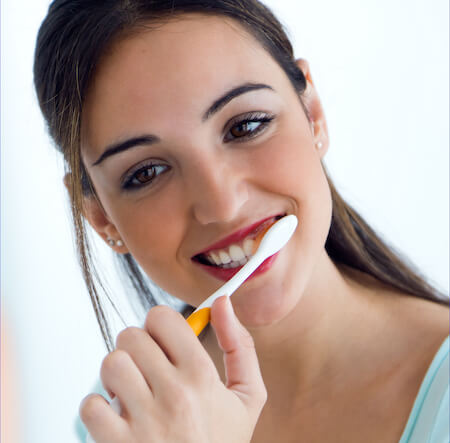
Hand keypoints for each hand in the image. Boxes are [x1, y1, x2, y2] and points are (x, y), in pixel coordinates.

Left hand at [79, 296, 266, 441]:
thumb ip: (240, 346)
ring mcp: (143, 423)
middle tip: (148, 368)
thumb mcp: (247, 397)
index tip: (164, 340)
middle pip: (131, 336)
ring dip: (117, 374)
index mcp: (202, 375)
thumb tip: (223, 302)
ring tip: (132, 391)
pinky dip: (99, 410)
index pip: (161, 317)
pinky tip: (119, 419)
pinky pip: (90, 406)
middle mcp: (172, 395)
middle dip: (138, 348)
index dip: (159, 324)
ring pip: (110, 364)